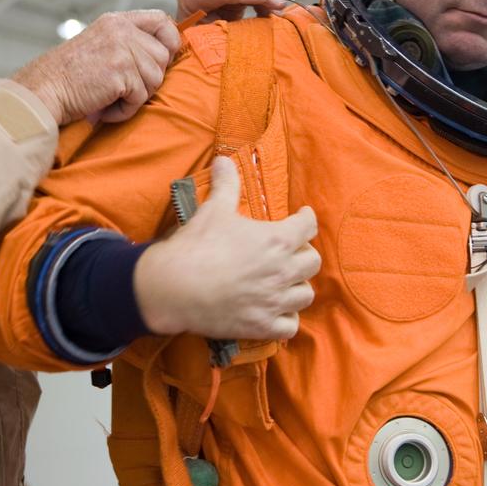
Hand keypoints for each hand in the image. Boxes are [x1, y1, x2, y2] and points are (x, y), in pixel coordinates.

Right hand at [12, 10, 180, 124]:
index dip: (169, 42)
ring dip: (135, 97)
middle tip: (122, 88)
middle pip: (163, 56)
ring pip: (155, 79)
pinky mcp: (121, 72)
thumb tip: (167, 55)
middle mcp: (121, 30)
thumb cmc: (69, 77)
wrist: (43, 91)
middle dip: (149, 79)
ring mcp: (122, 49)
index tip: (162, 61)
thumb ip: (128, 43)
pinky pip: (140, 98)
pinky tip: (104, 106)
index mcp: (117, 21)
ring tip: (109, 97)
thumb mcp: (101, 46)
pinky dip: (124, 110)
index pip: (162, 20)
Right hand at [134, 156, 319, 339]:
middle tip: (290, 252)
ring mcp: (274, 301)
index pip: (308, 226)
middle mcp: (283, 270)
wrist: (174, 287)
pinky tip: (276, 311)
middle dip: (303, 254)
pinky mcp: (263, 326)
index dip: (306, 219)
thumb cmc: (197, 245)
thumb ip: (226, 184)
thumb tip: (223, 160)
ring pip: (305, 295)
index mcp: (277, 239)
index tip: (303, 217)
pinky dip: (287, 318)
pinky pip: (291, 325)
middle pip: (312, 262)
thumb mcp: (213, 209)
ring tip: (284, 282)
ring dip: (297, 287)